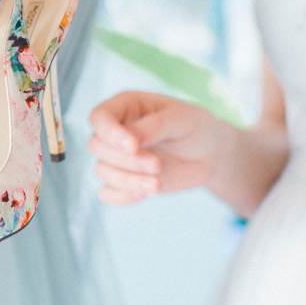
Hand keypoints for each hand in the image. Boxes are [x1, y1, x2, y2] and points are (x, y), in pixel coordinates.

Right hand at [88, 92, 234, 205]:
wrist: (209, 152)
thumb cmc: (194, 126)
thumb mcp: (182, 118)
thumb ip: (154, 126)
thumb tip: (129, 141)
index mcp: (125, 107)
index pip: (99, 117)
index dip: (110, 133)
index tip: (133, 147)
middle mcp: (115, 132)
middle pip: (96, 146)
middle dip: (125, 160)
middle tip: (156, 164)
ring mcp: (118, 158)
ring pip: (101, 171)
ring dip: (127, 180)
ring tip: (156, 184)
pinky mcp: (125, 181)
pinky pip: (107, 193)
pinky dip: (121, 197)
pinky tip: (144, 194)